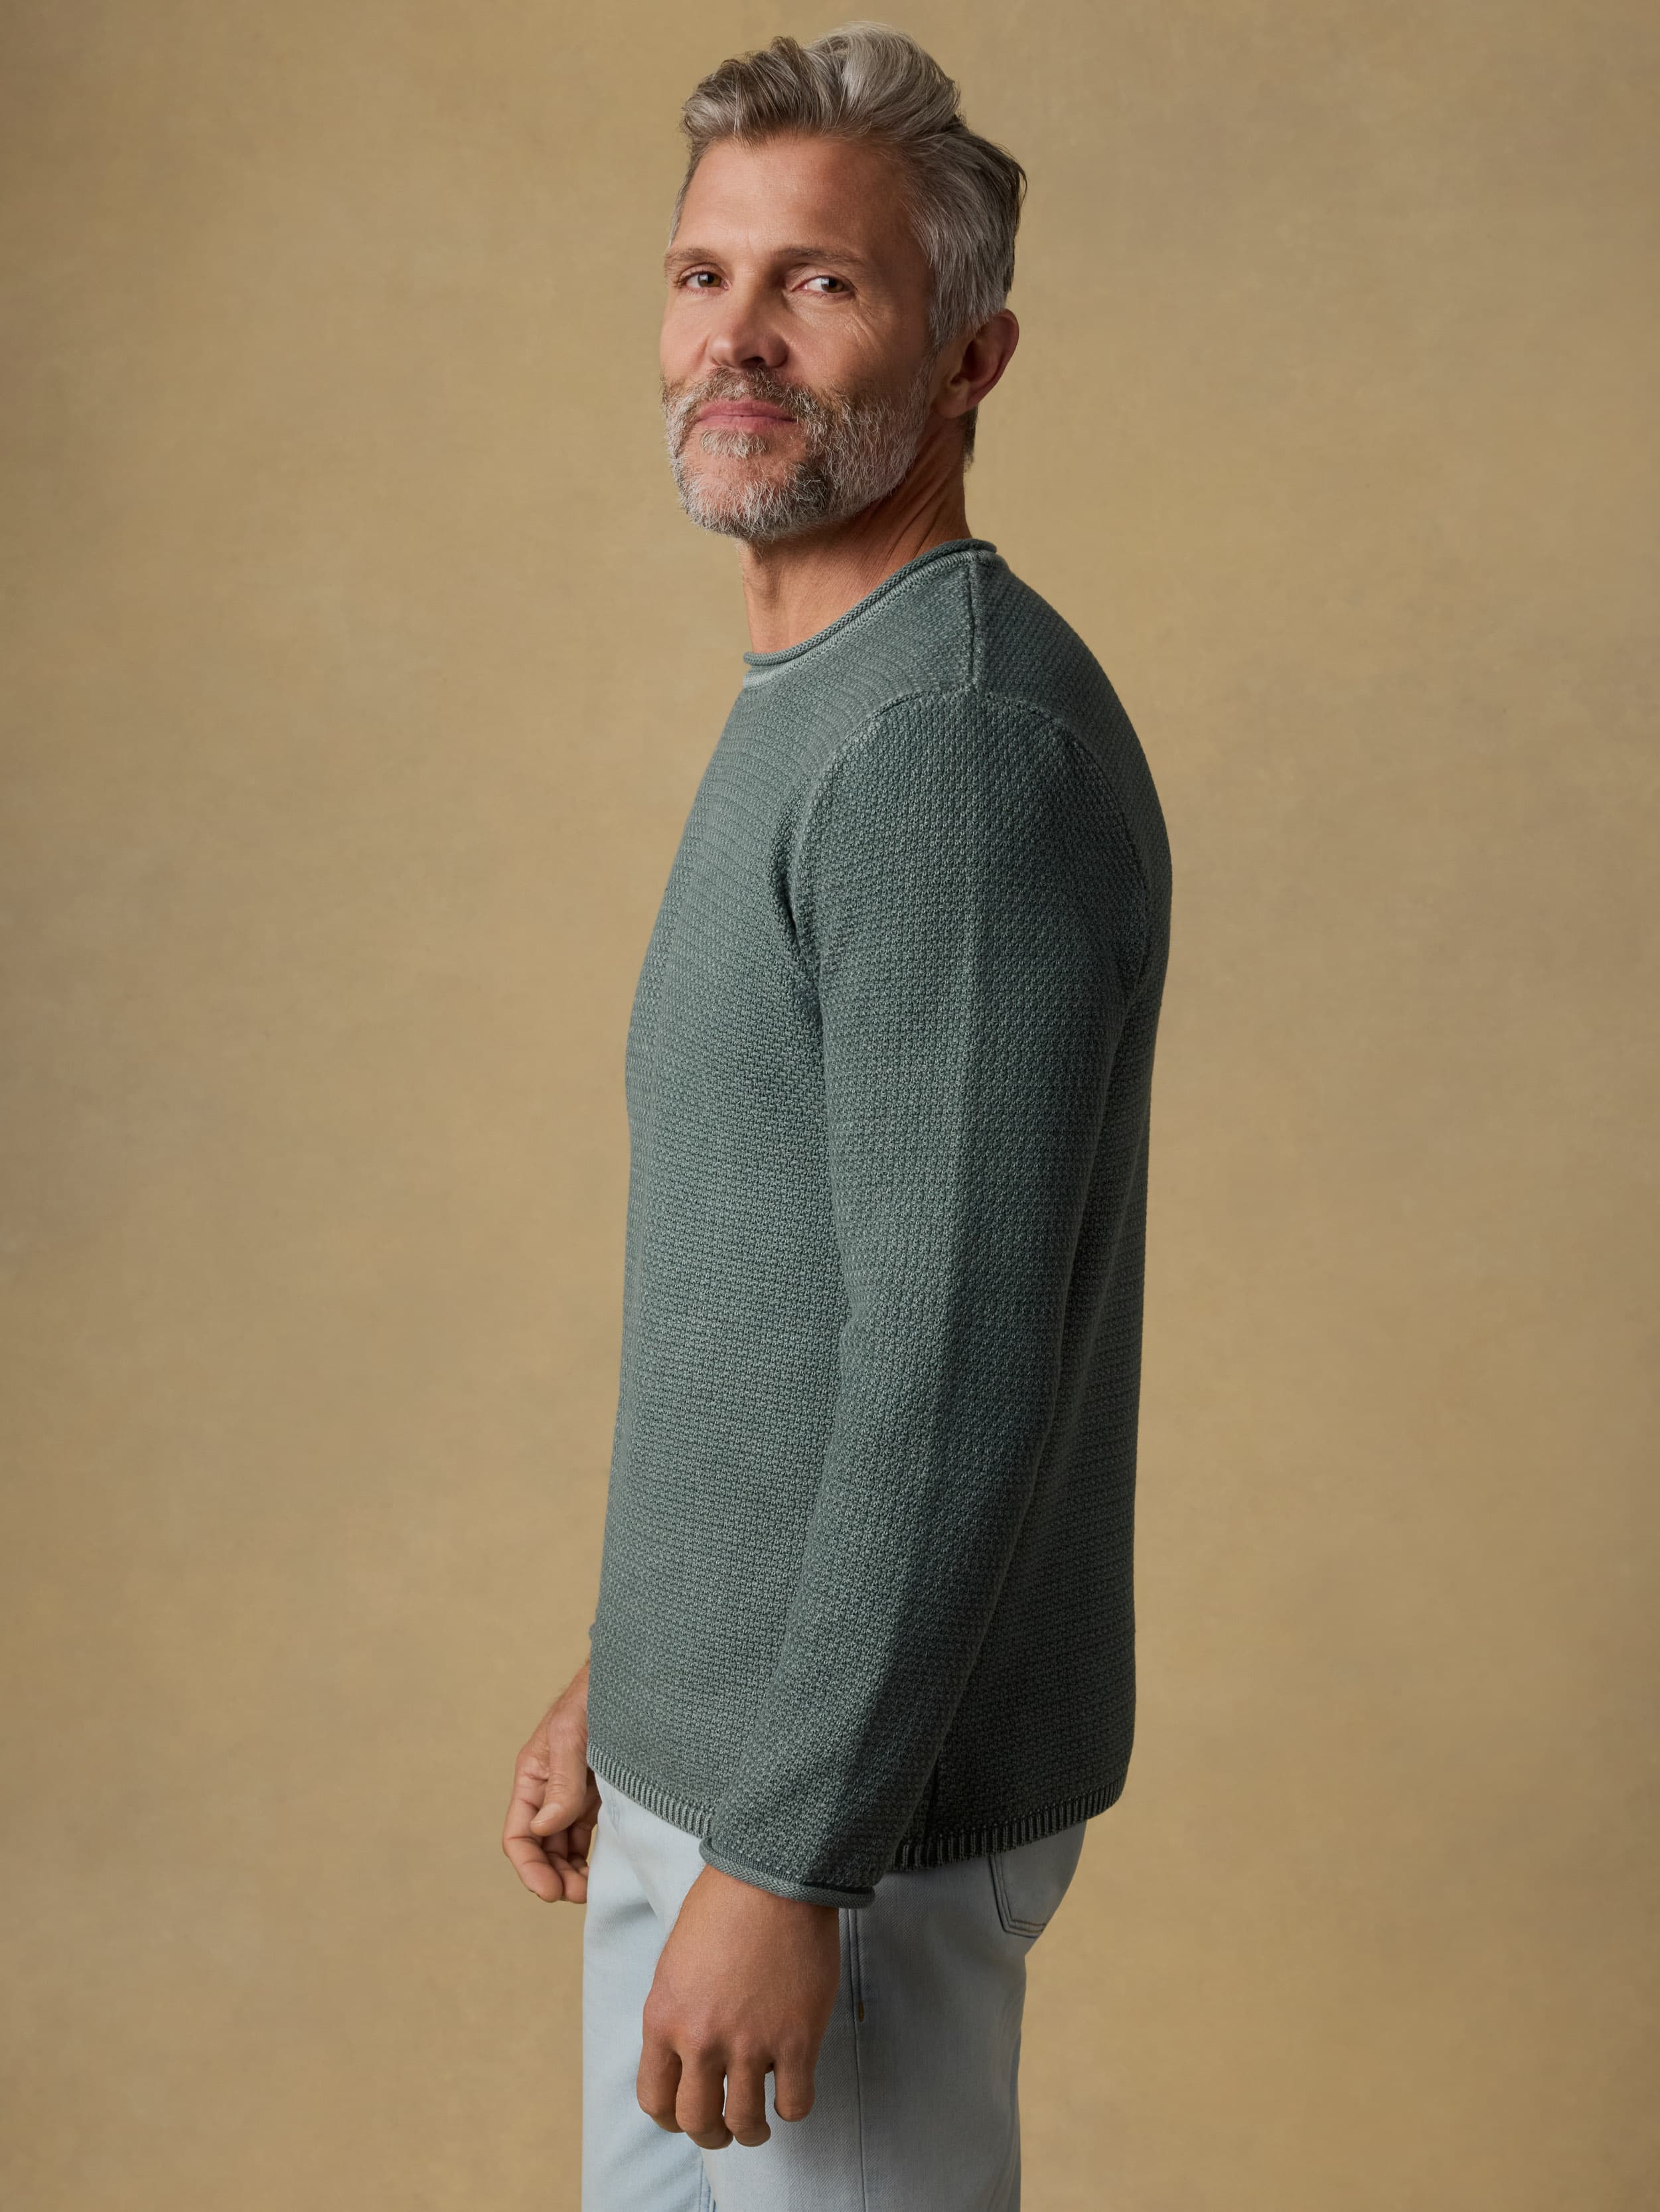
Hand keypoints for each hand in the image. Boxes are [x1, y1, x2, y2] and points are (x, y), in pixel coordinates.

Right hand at [503, 1660, 600, 1902]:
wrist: (630, 1677)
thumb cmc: (593, 1697)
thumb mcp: (572, 1735)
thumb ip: (561, 1782)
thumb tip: (546, 1827)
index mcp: (532, 1776)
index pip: (519, 1834)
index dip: (530, 1867)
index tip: (550, 1891)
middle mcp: (547, 1789)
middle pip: (540, 1847)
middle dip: (553, 1876)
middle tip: (579, 1896)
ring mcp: (572, 1793)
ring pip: (562, 1846)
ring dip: (570, 1872)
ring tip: (590, 1890)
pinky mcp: (596, 1794)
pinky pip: (584, 1834)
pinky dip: (588, 1856)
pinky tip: (600, 1870)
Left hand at [638, 1863, 840, 2148]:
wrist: (773, 1876)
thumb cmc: (722, 1906)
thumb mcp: (675, 1963)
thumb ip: (676, 2014)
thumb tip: (686, 2057)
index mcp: (663, 2018)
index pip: (654, 2100)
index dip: (671, 2117)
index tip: (685, 2114)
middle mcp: (700, 2039)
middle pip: (696, 2122)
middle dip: (709, 2134)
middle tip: (723, 2127)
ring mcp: (750, 2043)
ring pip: (744, 2123)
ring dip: (751, 2131)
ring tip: (759, 2123)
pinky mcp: (797, 2039)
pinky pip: (794, 2104)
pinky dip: (792, 2107)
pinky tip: (792, 2089)